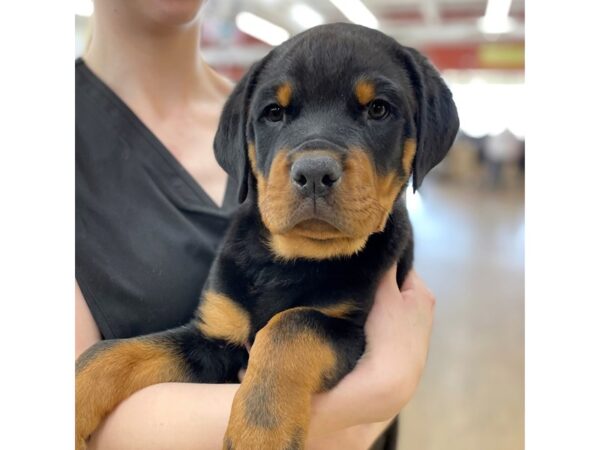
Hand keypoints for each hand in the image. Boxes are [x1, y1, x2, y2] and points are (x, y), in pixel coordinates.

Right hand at [308, 266, 435, 437]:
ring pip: (386, 304)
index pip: (399, 265)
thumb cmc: (390, 335)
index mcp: (423, 294)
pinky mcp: (398, 346)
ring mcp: (411, 329)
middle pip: (393, 285)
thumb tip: (382, 243)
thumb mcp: (385, 294)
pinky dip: (371, 319)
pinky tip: (358, 321)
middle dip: (375, 282)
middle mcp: (422, 309)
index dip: (379, 263)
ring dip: (372, 302)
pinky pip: (382, 322)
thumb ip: (384, 268)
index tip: (360, 262)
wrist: (388, 384)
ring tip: (353, 301)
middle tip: (353, 279)